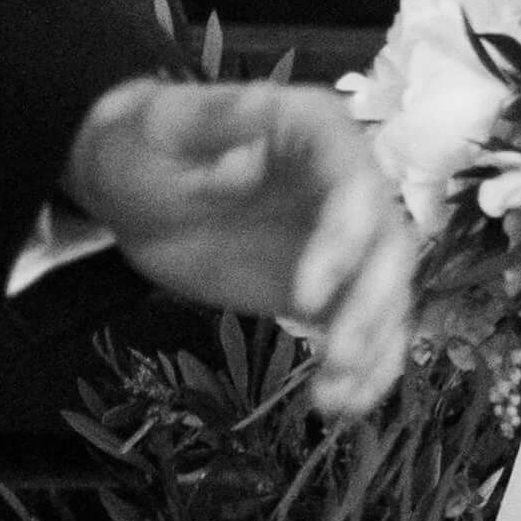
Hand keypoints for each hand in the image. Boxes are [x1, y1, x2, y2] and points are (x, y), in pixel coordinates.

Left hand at [71, 80, 415, 413]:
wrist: (132, 187)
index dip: (346, 239)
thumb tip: (259, 115)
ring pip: (386, 294)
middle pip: (388, 244)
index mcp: (316, 133)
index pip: (355, 182)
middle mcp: (344, 185)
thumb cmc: (146, 142)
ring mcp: (340, 241)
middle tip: (338, 355)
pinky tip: (338, 405)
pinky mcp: (325, 287)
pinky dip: (363, 369)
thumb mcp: (167, 126)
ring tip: (333, 398)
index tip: (306, 297)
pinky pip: (362, 327)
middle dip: (372, 304)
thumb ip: (215, 121)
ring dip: (373, 347)